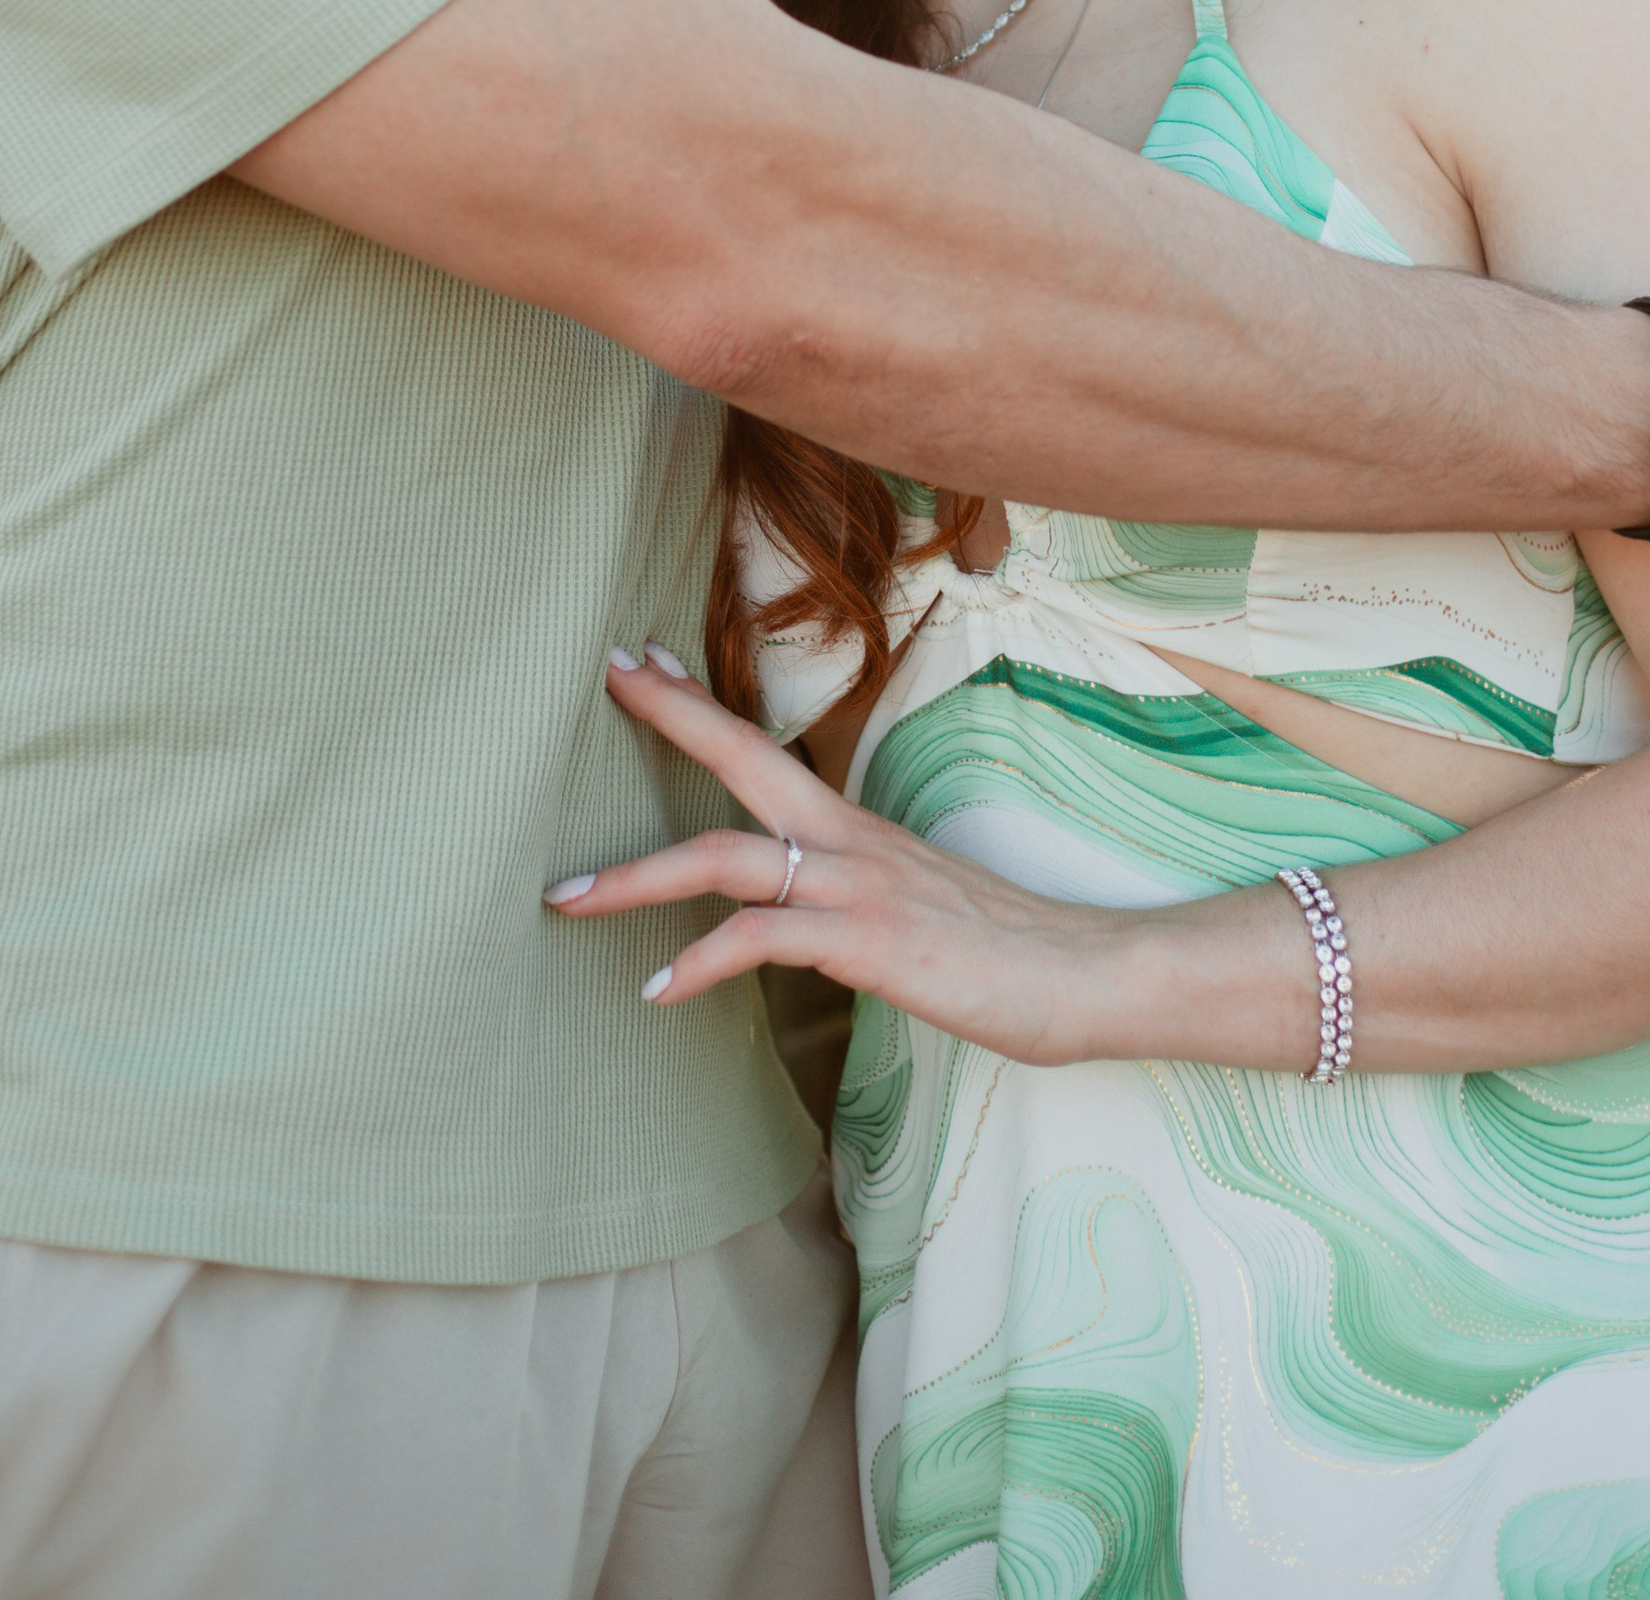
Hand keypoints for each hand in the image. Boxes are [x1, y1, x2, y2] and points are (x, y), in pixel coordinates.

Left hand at [548, 647, 1158, 1068]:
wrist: (1084, 973)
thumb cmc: (1003, 951)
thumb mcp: (912, 907)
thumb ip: (851, 898)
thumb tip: (801, 912)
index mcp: (857, 829)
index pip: (766, 748)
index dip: (701, 705)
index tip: (644, 661)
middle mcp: (850, 841)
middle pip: (743, 758)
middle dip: (670, 716)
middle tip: (609, 676)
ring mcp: (857, 886)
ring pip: (724, 856)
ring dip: (634, 876)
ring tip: (565, 899)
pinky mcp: (866, 940)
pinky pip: (761, 939)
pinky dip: (699, 961)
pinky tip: (656, 988)